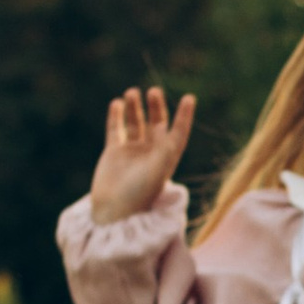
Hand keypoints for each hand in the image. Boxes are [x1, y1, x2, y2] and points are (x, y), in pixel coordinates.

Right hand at [89, 87, 196, 222]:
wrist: (114, 212)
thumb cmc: (140, 194)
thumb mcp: (158, 170)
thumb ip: (164, 148)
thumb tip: (166, 126)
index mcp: (166, 158)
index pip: (178, 133)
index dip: (184, 116)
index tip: (189, 98)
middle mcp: (151, 153)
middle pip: (156, 123)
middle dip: (156, 106)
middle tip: (153, 91)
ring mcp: (132, 152)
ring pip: (135, 123)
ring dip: (135, 107)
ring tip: (132, 92)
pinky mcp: (114, 153)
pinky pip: (116, 129)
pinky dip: (116, 116)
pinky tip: (117, 103)